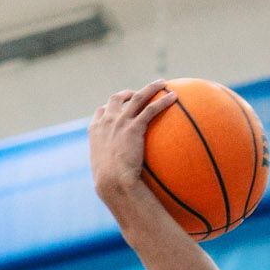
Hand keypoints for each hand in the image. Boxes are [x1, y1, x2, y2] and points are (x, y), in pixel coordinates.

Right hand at [89, 82, 176, 206]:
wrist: (112, 182)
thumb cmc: (109, 185)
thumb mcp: (105, 174)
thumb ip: (111, 169)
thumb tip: (119, 181)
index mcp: (96, 131)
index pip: (101, 112)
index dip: (110, 108)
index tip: (117, 107)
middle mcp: (106, 122)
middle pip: (117, 99)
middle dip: (127, 93)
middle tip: (138, 93)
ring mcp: (120, 122)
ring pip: (137, 97)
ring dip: (151, 88)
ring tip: (162, 84)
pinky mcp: (134, 127)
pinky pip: (151, 109)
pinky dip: (162, 101)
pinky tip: (174, 97)